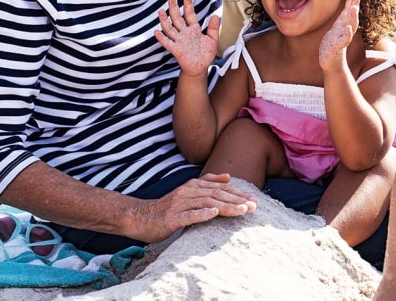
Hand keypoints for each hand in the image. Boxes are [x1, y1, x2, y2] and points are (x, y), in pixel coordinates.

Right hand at [126, 173, 257, 243]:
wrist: (141, 217)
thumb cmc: (168, 207)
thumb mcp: (188, 192)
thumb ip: (208, 182)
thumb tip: (228, 177)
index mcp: (194, 185)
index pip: (221, 188)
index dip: (239, 194)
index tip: (254, 200)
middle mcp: (188, 192)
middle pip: (217, 194)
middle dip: (237, 200)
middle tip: (254, 206)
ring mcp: (180, 204)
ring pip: (207, 203)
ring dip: (226, 207)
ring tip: (242, 210)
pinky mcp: (171, 218)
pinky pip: (188, 215)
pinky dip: (201, 214)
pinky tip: (213, 214)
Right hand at [155, 0, 219, 76]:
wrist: (200, 68)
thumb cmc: (206, 54)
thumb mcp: (213, 40)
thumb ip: (213, 28)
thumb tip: (216, 15)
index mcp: (194, 29)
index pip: (190, 14)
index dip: (188, 5)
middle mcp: (185, 33)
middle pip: (177, 18)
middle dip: (174, 7)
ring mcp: (179, 41)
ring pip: (170, 28)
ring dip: (165, 20)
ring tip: (160, 11)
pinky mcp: (177, 50)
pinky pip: (168, 43)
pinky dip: (162, 38)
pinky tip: (156, 32)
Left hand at [319, 0, 361, 71]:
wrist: (330, 62)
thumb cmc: (332, 45)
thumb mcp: (336, 29)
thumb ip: (341, 20)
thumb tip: (346, 8)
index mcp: (342, 26)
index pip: (348, 12)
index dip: (352, 1)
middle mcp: (345, 31)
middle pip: (352, 16)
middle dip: (354, 5)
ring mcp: (342, 39)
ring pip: (350, 27)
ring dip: (352, 17)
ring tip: (354, 8)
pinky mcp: (338, 47)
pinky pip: (344, 40)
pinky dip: (347, 34)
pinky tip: (347, 27)